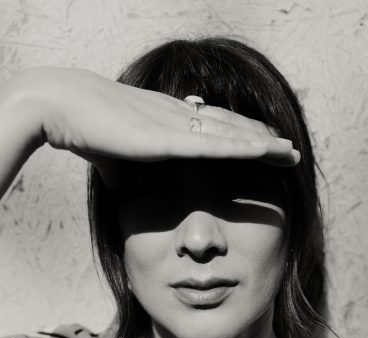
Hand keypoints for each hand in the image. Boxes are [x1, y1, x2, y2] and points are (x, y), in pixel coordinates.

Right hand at [5, 67, 299, 186]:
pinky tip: (270, 150)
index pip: (213, 128)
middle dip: (261, 139)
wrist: (61, 106)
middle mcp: (179, 117)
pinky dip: (246, 147)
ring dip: (264, 144)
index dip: (239, 137)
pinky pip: (218, 144)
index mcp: (167, 121)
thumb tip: (122, 187)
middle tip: (288, 149)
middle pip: (231, 128)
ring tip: (291, 152)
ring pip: (232, 134)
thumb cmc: (84, 128)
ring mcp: (177, 125)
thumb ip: (123, 171)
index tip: (260, 147)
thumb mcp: (111, 156)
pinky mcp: (170, 137)